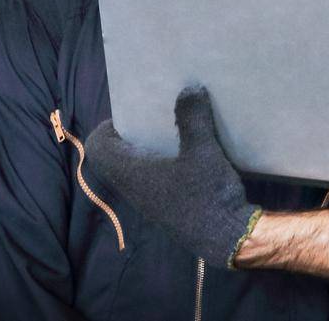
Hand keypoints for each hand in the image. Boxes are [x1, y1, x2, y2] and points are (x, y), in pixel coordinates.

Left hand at [84, 86, 262, 265]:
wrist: (229, 239)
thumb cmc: (207, 196)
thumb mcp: (203, 151)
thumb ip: (193, 119)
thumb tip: (188, 89)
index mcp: (132, 174)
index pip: (98, 147)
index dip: (108, 126)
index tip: (132, 111)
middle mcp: (135, 189)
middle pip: (117, 155)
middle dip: (133, 132)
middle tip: (154, 113)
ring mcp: (151, 201)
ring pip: (137, 168)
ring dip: (150, 148)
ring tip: (173, 128)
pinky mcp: (168, 208)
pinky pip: (155, 179)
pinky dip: (164, 162)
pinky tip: (189, 153)